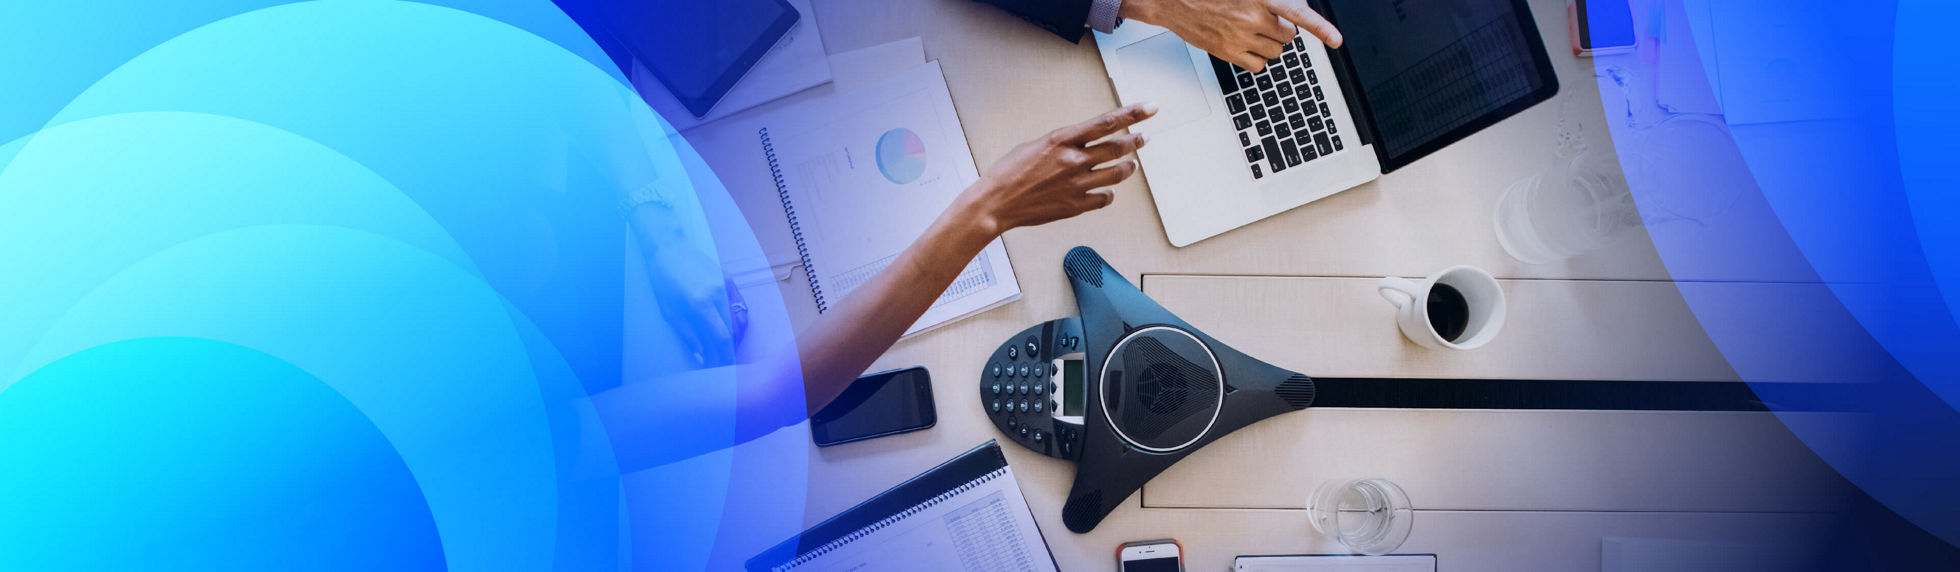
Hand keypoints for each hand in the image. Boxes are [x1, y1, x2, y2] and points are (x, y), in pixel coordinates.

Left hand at [632, 206, 747, 367]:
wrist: (670, 248)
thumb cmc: (663, 279)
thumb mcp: (669, 310)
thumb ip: (688, 334)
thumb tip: (700, 356)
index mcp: (700, 302)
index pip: (720, 337)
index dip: (723, 356)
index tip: (721, 369)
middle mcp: (717, 293)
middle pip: (733, 331)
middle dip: (730, 351)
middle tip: (723, 364)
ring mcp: (726, 285)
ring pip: (740, 320)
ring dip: (736, 338)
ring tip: (727, 350)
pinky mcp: (730, 280)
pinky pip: (741, 306)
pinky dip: (740, 322)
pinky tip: (733, 332)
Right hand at [958, 103, 1157, 235]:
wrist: (996, 203)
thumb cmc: (1009, 172)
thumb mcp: (1036, 145)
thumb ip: (1063, 144)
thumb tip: (1082, 144)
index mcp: (1062, 140)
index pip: (1106, 122)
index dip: (1132, 114)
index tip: (1150, 108)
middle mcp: (1074, 161)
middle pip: (1117, 148)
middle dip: (1135, 141)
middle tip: (1144, 138)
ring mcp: (1077, 184)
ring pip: (1117, 174)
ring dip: (1128, 167)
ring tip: (1132, 164)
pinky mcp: (1075, 205)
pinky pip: (1104, 198)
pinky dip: (1108, 193)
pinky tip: (1107, 190)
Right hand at [1120, 0, 1342, 71]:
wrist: (1172, 1)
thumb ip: (1267, 1)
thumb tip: (1290, 9)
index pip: (1297, 14)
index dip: (1320, 28)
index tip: (1336, 40)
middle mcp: (1252, 17)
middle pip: (1287, 37)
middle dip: (1280, 31)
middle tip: (1264, 22)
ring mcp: (1239, 38)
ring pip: (1275, 53)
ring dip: (1269, 44)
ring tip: (1251, 32)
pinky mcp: (1227, 53)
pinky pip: (1258, 66)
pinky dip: (1257, 59)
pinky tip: (1245, 46)